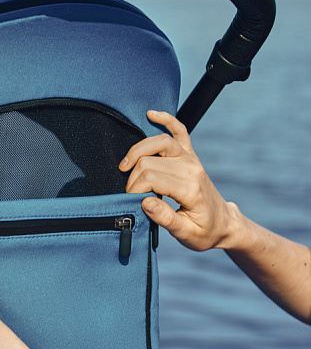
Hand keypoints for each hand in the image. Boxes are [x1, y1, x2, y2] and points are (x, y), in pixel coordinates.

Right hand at [120, 111, 238, 250]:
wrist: (223, 224)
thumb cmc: (204, 231)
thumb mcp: (186, 234)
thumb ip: (166, 219)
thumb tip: (145, 203)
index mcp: (190, 188)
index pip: (150, 179)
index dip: (133, 190)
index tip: (130, 202)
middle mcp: (191, 168)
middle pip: (148, 161)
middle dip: (132, 177)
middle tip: (129, 194)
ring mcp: (191, 159)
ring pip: (159, 142)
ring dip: (137, 150)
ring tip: (125, 165)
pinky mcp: (191, 155)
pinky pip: (179, 130)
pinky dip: (166, 119)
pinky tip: (152, 114)